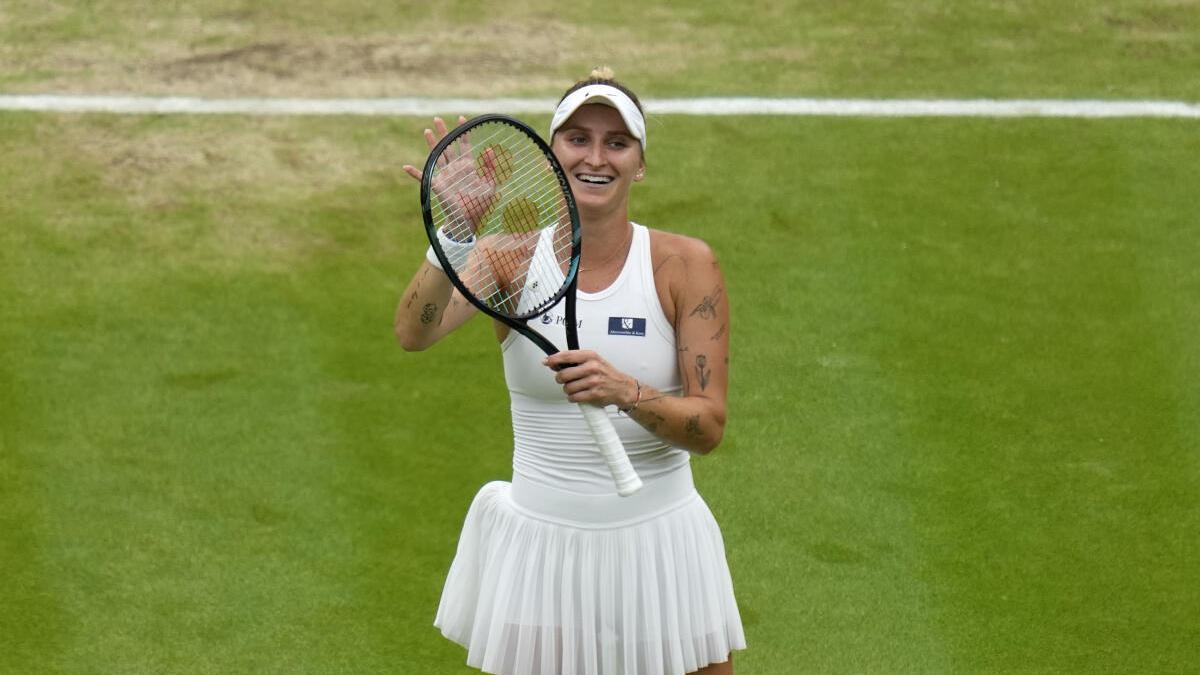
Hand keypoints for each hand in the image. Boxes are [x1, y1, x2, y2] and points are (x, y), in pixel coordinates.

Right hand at [402, 116, 498, 235]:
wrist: (469, 220)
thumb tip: (489, 149)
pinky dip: (414, 173)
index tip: (462, 119)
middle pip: (448, 146)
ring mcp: (445, 176)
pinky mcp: (437, 185)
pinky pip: (423, 178)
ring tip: (427, 130)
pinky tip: (405, 167)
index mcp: (468, 167)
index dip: (463, 132)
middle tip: (437, 118)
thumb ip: (491, 167)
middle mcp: (455, 168)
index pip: (464, 145)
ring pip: (437, 155)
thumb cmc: (480, 204)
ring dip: (432, 144)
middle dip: (444, 132)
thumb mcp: (490, 184)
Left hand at [544, 350, 636, 408]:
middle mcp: (592, 367)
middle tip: (564, 380)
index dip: (553, 359)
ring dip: (568, 390)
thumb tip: (553, 363)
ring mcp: (593, 381)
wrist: (621, 387)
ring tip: (575, 388)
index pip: (566, 356)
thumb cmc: (605, 373)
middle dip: (560, 379)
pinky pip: (574, 397)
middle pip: (563, 374)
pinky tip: (578, 395)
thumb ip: (574, 361)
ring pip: (567, 387)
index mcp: (590, 356)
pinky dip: (573, 398)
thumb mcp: (592, 361)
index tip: (547, 362)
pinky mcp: (594, 394)